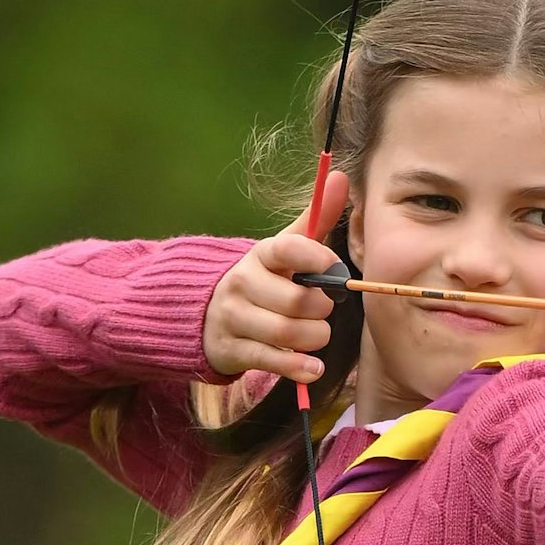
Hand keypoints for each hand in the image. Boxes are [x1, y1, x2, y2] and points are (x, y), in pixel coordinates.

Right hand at [201, 170, 348, 384]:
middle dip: (322, 310)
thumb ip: (315, 219)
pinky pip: (272, 362)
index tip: (335, 269)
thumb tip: (342, 176)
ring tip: (317, 335)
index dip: (317, 259)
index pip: (288, 249)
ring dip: (315, 338)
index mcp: (260, 255)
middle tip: (324, 310)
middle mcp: (242, 284)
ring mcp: (234, 318)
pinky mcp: (231, 350)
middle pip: (297, 301)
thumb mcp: (283, 249)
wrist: (203, 312)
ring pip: (288, 333)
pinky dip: (299, 368)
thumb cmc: (261, 280)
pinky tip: (313, 367)